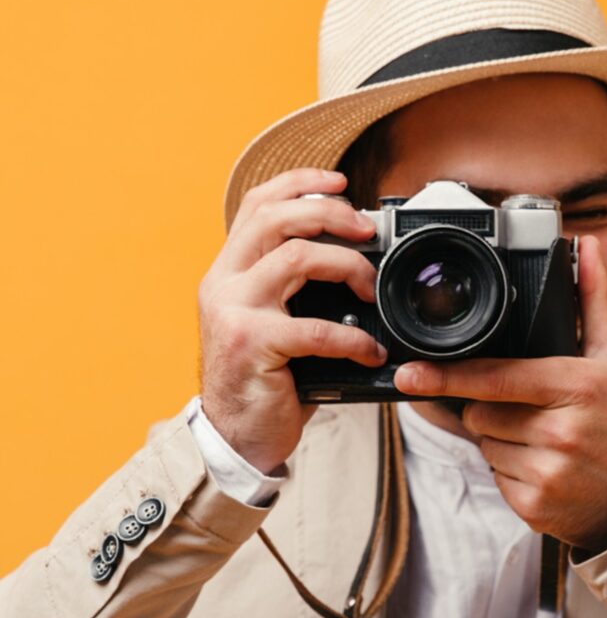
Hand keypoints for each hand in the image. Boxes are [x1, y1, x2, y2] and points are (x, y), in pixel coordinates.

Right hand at [198, 168, 386, 473]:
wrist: (235, 436)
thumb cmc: (264, 379)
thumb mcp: (272, 322)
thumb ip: (293, 290)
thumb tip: (356, 260)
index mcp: (228, 271)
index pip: (257, 205)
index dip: (299, 183)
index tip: (339, 181)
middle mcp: (224, 283)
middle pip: (274, 218)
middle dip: (329, 214)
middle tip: (367, 230)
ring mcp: (234, 312)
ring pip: (295, 258)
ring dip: (347, 266)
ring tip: (371, 289)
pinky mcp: (252, 345)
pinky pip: (315, 329)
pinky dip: (353, 338)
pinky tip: (370, 351)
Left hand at [393, 235, 606, 550]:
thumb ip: (594, 299)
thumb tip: (584, 247)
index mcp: (576, 387)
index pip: (495, 378)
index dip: (449, 375)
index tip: (411, 373)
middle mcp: (560, 432)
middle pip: (481, 412)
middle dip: (494, 407)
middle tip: (536, 410)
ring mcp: (546, 473)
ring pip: (485, 445)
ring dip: (502, 440)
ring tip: (547, 439)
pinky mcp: (534, 506)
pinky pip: (496, 478)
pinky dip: (511, 472)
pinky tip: (546, 467)